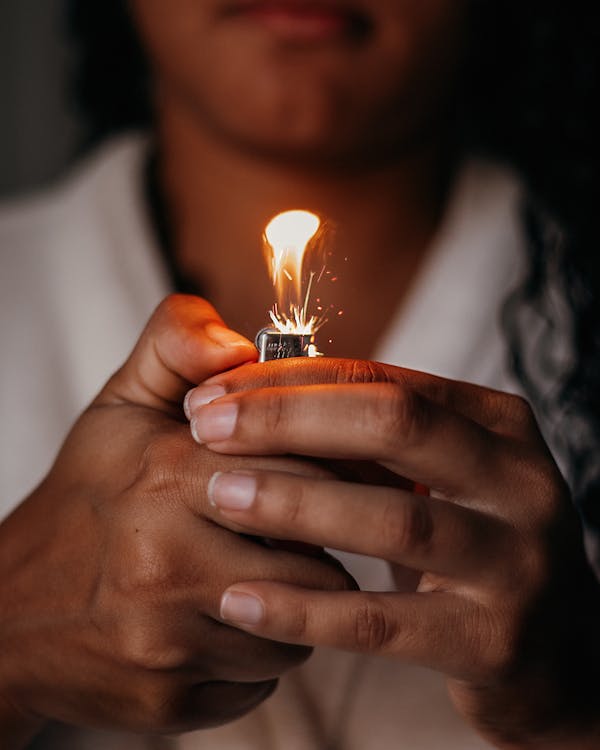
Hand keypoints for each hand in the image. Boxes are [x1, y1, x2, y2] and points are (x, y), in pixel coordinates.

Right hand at [0, 297, 352, 746]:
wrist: (11, 613)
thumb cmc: (85, 501)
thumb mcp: (121, 407)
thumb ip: (176, 346)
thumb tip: (240, 341)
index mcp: (165, 476)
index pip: (301, 473)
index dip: (330, 478)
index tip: (338, 482)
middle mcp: (166, 562)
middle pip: (316, 562)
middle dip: (317, 550)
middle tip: (298, 534)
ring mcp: (167, 642)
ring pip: (299, 629)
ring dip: (293, 606)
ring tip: (253, 576)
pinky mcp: (169, 703)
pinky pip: (264, 679)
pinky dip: (258, 653)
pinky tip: (221, 625)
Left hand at [184, 358, 599, 748]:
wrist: (555, 648)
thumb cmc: (472, 541)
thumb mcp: (442, 472)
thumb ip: (374, 431)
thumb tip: (265, 388)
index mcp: (496, 423)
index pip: (382, 378)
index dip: (292, 380)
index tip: (216, 393)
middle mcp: (519, 480)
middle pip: (394, 425)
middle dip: (288, 419)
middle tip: (204, 428)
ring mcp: (515, 561)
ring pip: (392, 518)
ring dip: (293, 502)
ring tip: (218, 494)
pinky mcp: (494, 640)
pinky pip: (382, 621)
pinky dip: (304, 606)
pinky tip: (242, 599)